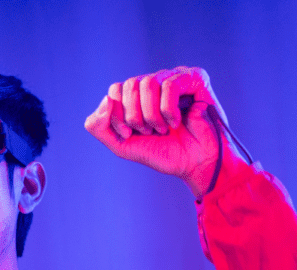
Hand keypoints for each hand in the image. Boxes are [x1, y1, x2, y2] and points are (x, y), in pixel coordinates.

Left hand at [84, 66, 243, 197]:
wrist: (196, 164)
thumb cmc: (164, 154)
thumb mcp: (122, 144)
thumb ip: (99, 126)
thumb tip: (105, 99)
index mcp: (138, 96)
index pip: (114, 90)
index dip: (116, 115)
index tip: (129, 134)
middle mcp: (155, 84)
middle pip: (128, 85)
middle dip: (134, 116)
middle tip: (149, 132)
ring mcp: (175, 78)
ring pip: (147, 83)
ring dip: (152, 115)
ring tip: (163, 129)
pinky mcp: (194, 78)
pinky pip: (169, 84)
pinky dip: (168, 110)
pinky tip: (177, 122)